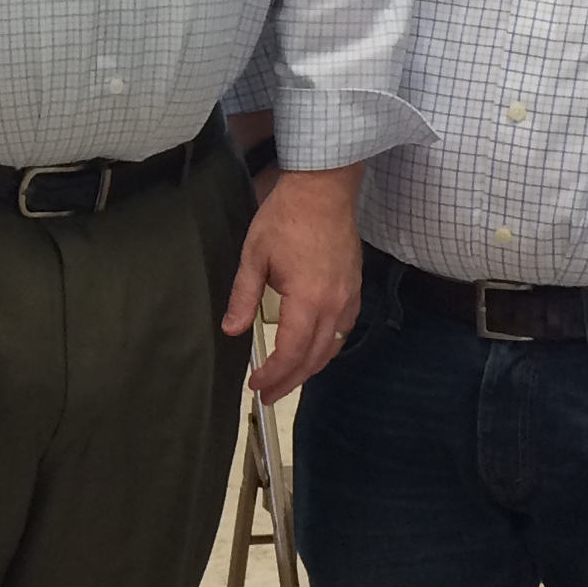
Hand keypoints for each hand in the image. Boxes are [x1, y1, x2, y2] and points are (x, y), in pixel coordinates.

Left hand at [228, 164, 362, 401]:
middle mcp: (334, 306)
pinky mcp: (355, 289)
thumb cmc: (285, 218)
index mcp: (308, 301)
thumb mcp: (254, 257)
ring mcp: (349, 298)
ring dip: (309, 368)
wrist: (323, 189)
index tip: (255, 386)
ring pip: (332, 348)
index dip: (273, 375)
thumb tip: (232, 331)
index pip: (290, 353)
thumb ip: (244, 298)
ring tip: (287, 380)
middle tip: (268, 396)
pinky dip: (327, 348)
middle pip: (313, 359)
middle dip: (290, 381)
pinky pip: (343, 331)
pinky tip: (312, 350)